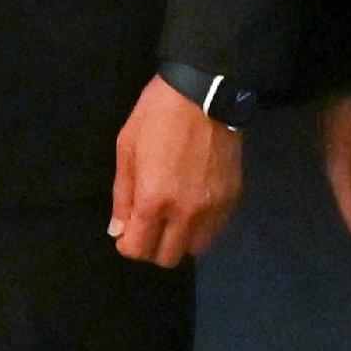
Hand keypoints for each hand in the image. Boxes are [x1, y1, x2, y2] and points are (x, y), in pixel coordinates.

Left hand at [108, 75, 245, 266]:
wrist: (205, 92)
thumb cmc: (157, 115)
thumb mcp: (127, 148)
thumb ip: (122, 194)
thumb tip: (118, 230)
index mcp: (154, 199)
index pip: (139, 249)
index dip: (127, 244)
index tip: (126, 230)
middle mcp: (186, 212)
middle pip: (168, 258)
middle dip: (152, 247)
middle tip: (148, 224)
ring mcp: (213, 208)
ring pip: (196, 249)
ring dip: (180, 239)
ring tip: (173, 216)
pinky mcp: (233, 198)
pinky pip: (216, 230)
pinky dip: (202, 226)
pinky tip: (193, 205)